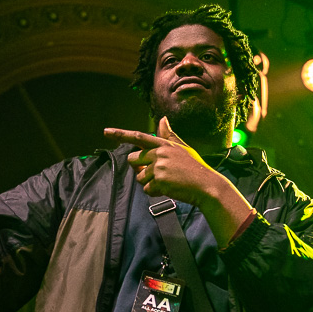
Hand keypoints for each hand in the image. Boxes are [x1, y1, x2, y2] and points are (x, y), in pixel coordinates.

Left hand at [104, 117, 220, 205]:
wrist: (206, 185)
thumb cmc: (195, 167)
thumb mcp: (183, 148)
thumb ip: (169, 136)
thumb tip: (163, 119)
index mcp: (164, 144)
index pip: (138, 137)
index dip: (120, 134)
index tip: (106, 132)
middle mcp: (159, 153)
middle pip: (134, 159)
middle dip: (140, 168)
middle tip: (157, 173)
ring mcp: (159, 167)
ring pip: (140, 177)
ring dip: (150, 182)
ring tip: (167, 182)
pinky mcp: (160, 180)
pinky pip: (147, 189)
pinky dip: (155, 192)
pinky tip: (169, 189)